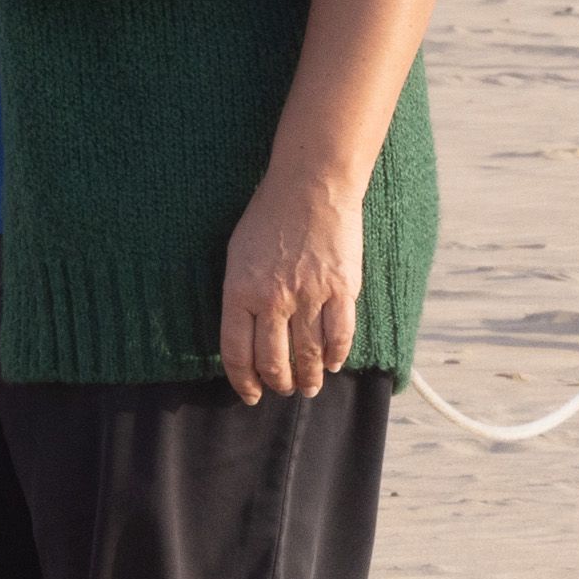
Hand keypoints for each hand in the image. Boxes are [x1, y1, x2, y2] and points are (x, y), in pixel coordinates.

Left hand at [218, 170, 361, 403]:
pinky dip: (337, 357)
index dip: (243, 382)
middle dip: (278, 384)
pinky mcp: (341, 289)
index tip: (250, 394)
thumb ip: (240, 296)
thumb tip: (246, 336)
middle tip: (284, 389)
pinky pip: (340, 336)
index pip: (237, 353)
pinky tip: (334, 363)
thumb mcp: (238, 254)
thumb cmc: (270, 215)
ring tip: (310, 385)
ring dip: (310, 378)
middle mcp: (273, 299)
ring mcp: (309, 295)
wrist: (312, 184)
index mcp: (240, 291)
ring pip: (308, 356)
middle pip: (274, 362)